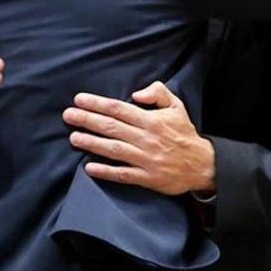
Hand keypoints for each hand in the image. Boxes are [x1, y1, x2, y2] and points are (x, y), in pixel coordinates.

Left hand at [64, 81, 215, 194]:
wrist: (202, 164)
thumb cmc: (184, 134)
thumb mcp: (177, 106)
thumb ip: (158, 93)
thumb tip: (136, 93)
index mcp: (152, 120)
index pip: (119, 109)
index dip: (98, 104)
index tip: (79, 99)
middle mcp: (147, 138)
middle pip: (112, 127)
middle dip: (88, 120)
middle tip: (68, 115)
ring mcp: (146, 159)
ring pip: (114, 149)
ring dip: (92, 143)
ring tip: (73, 138)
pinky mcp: (147, 177)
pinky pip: (123, 174)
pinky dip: (106, 171)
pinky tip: (89, 168)